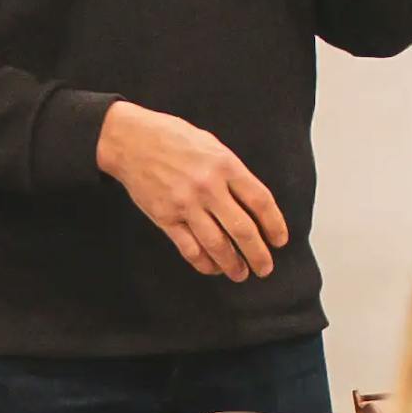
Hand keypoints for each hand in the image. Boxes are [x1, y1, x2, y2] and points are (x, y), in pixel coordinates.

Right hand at [97, 101, 288, 282]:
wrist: (131, 140)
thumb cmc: (174, 138)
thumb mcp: (211, 145)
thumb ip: (232, 172)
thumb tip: (254, 203)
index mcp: (224, 165)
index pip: (260, 201)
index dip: (274, 224)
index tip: (280, 240)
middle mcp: (208, 187)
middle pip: (242, 229)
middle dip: (258, 254)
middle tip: (265, 269)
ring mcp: (185, 204)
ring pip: (217, 245)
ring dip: (233, 265)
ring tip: (241, 274)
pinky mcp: (165, 217)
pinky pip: (189, 248)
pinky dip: (204, 263)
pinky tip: (213, 268)